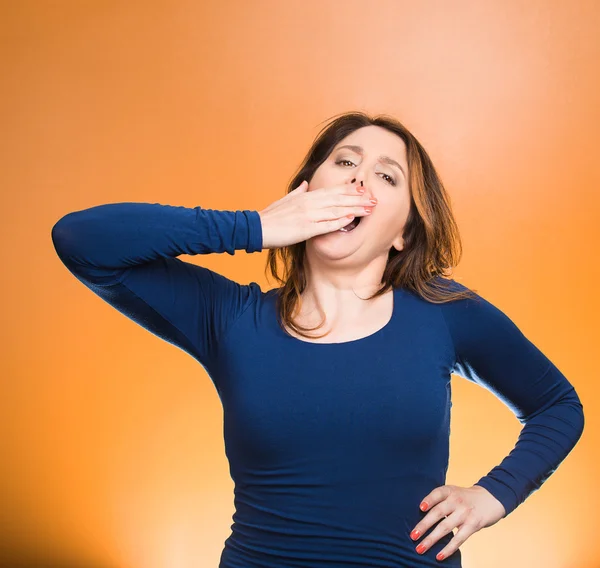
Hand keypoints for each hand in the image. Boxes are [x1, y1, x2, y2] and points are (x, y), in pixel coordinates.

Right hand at [257, 179, 377, 248]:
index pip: (332, 191)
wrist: (255, 227)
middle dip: (358, 199)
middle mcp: (309, 203)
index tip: (364, 189)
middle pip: (338, 199)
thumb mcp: (284, 200)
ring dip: (355, 208)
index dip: (350, 189)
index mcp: (306, 196)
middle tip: (375, 199)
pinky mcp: (305, 228)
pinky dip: (340, 221)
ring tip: (370, 209)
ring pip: (336, 210)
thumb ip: (298, 192)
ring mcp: (308, 215)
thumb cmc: (269, 216)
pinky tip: (352, 219)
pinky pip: (326, 225)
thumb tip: (306, 184)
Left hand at [409, 484, 505, 561]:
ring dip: (431, 539)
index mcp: (450, 491)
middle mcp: (456, 501)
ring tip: (420, 548)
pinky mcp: (473, 525)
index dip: (429, 500)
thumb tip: (421, 515)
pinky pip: (459, 539)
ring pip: (445, 527)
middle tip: (413, 536)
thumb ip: (441, 500)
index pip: (437, 493)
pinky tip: (439, 556)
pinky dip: (448, 548)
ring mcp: (465, 513)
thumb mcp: (454, 492)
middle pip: (438, 513)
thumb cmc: (466, 497)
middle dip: (424, 525)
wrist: (492, 498)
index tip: (420, 508)